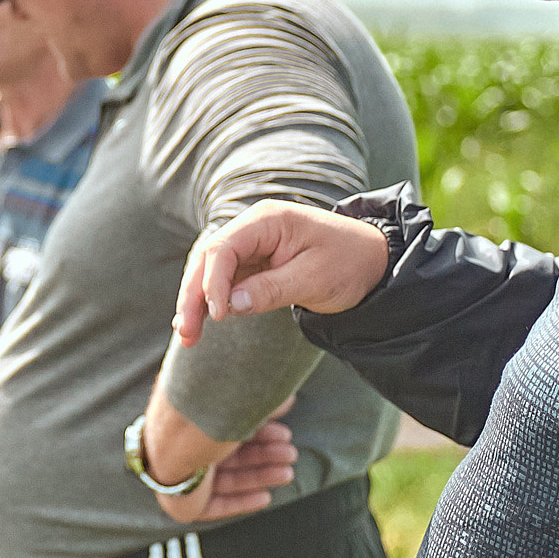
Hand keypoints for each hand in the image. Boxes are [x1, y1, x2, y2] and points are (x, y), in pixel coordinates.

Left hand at [151, 404, 297, 523]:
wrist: (179, 441)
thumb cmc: (209, 417)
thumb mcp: (243, 410)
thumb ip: (263, 407)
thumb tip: (286, 400)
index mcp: (197, 421)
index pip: (232, 431)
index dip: (261, 434)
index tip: (284, 434)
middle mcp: (188, 446)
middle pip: (233, 456)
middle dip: (266, 456)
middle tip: (290, 454)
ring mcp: (183, 474)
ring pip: (229, 480)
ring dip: (261, 477)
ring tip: (286, 473)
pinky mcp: (183, 501)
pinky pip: (216, 505)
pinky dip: (242, 501)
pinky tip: (265, 497)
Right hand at [172, 203, 390, 347]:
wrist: (373, 262)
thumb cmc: (348, 263)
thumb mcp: (314, 279)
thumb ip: (270, 290)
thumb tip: (228, 307)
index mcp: (267, 220)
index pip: (224, 248)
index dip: (212, 283)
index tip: (218, 316)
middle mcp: (252, 228)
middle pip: (208, 259)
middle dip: (193, 296)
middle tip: (184, 333)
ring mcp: (251, 246)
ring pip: (209, 272)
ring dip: (196, 302)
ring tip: (186, 336)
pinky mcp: (253, 263)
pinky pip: (223, 281)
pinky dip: (210, 302)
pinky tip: (198, 325)